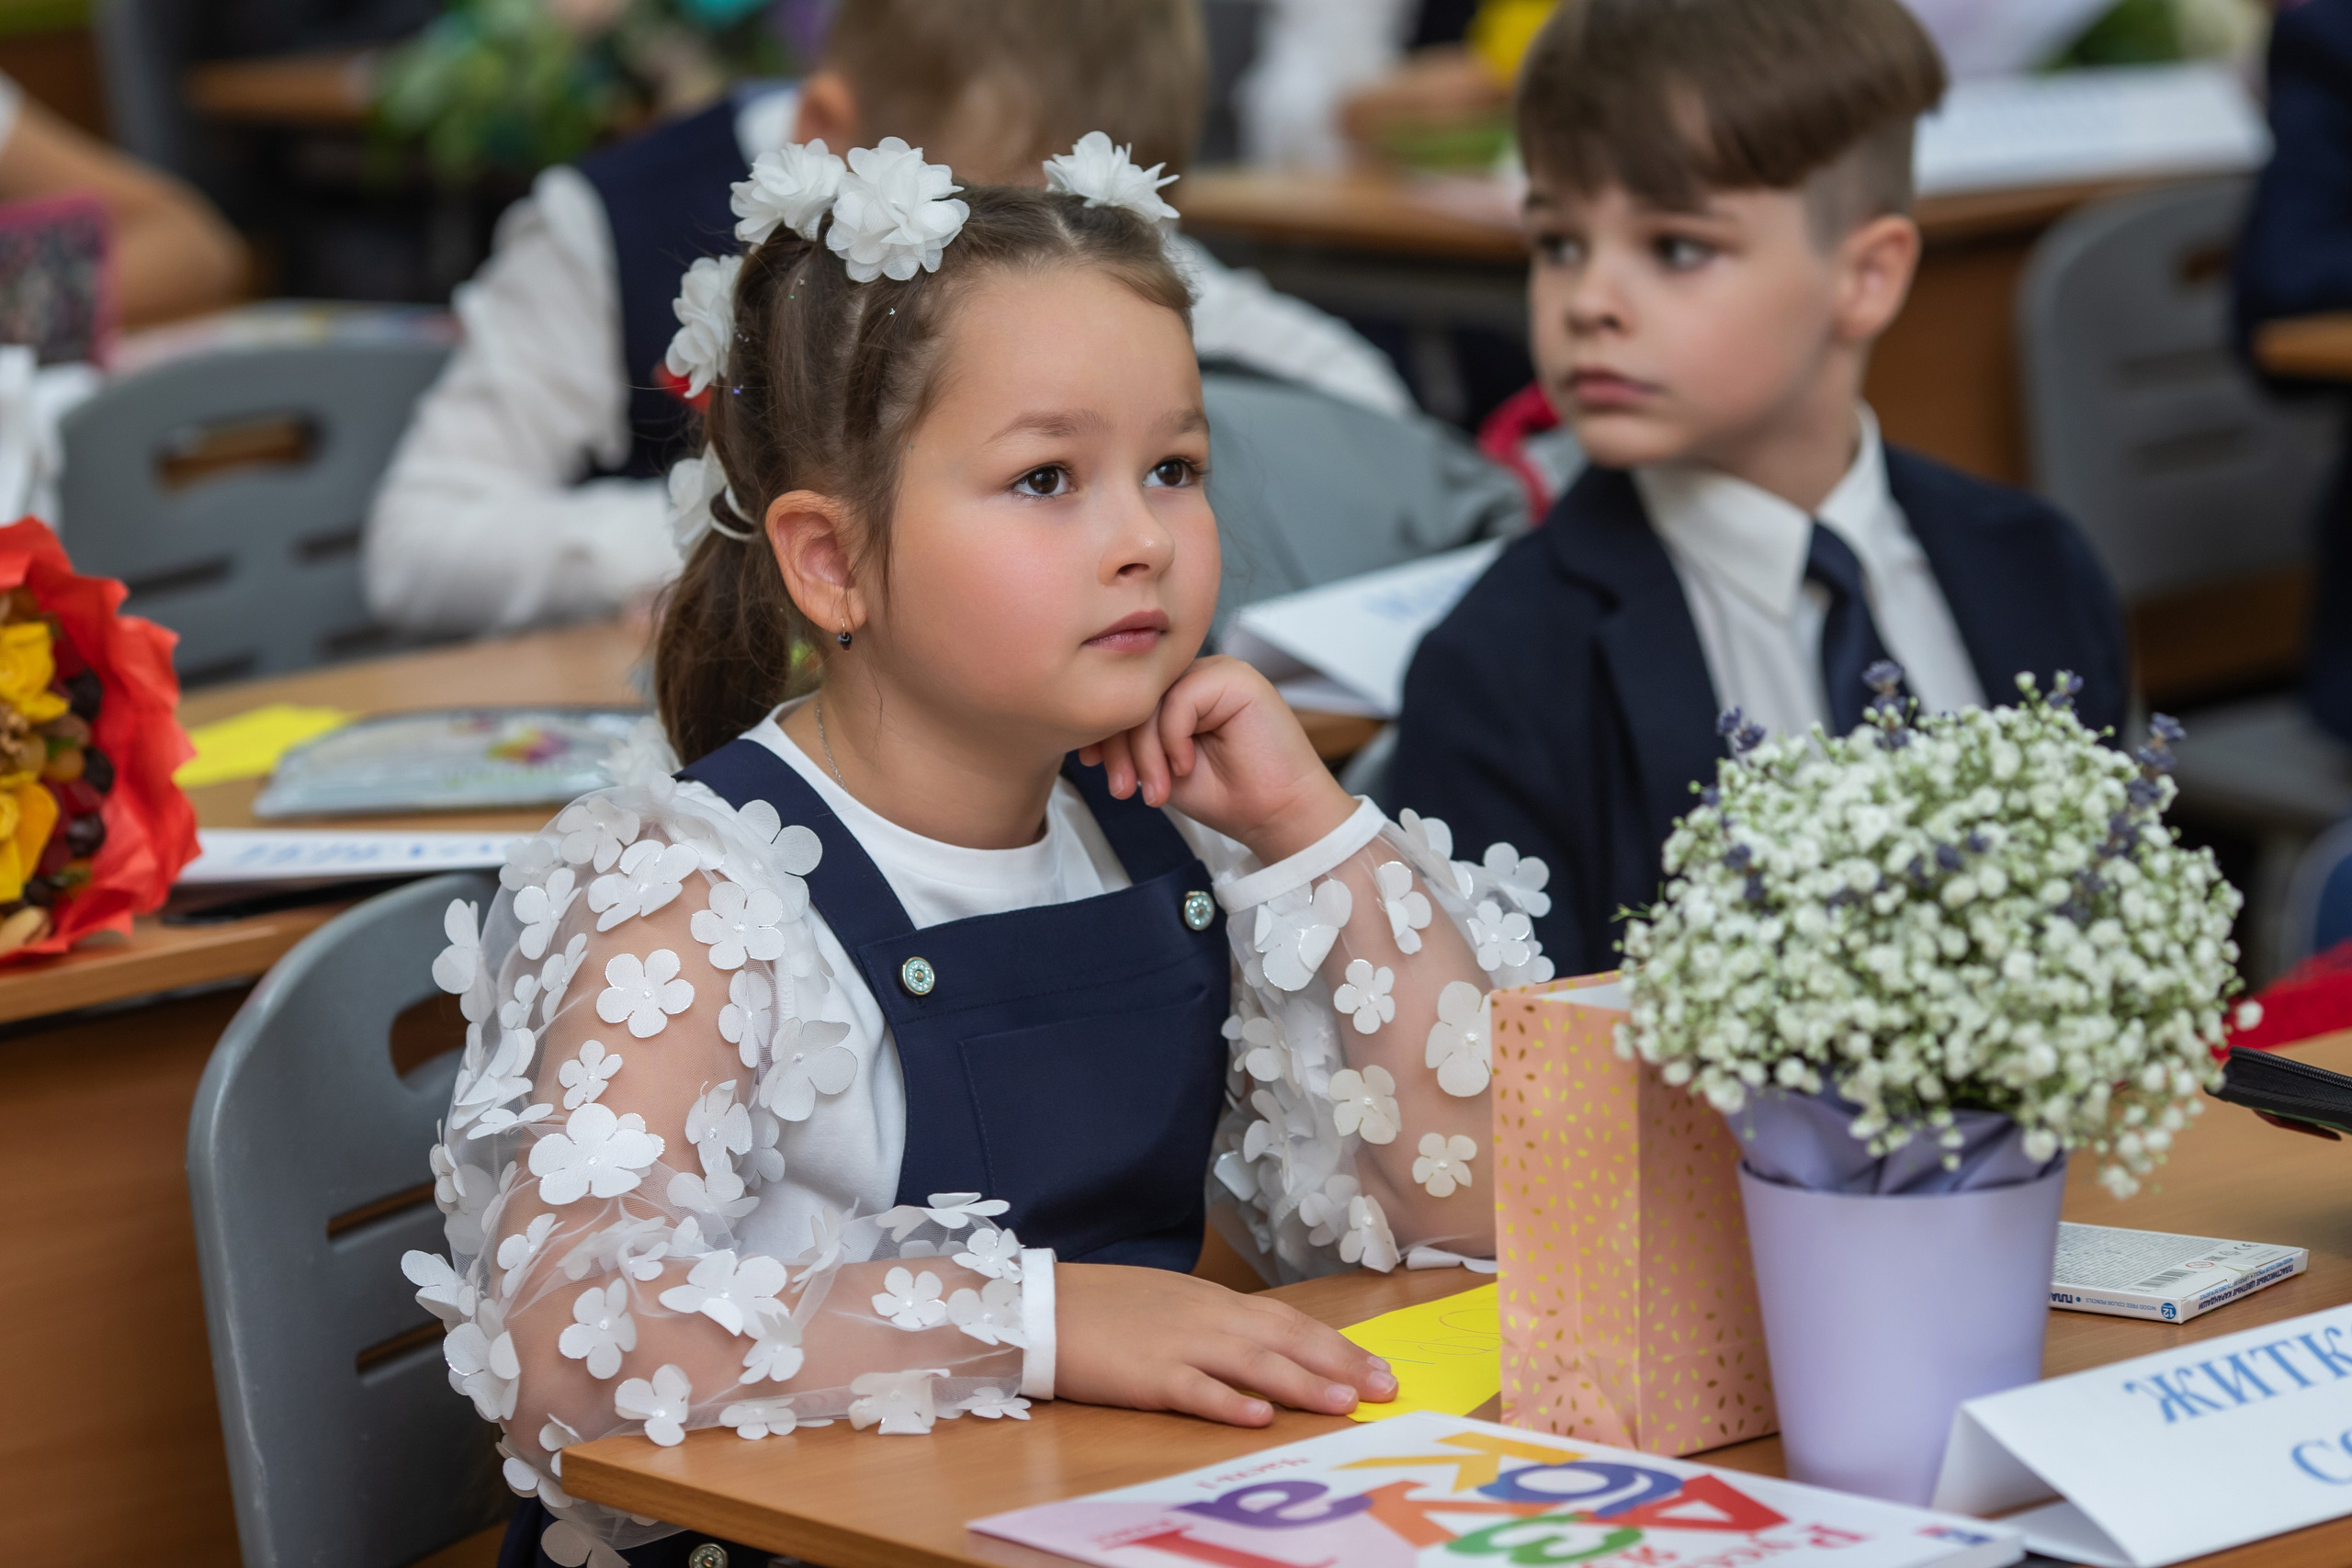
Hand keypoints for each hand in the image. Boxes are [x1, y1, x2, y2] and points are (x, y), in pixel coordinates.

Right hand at [1055, 1262, 1396, 1424]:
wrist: (1040, 1304)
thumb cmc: (1102, 1308)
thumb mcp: (1168, 1304)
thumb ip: (1212, 1323)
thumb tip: (1258, 1346)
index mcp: (1212, 1301)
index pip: (1288, 1321)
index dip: (1336, 1344)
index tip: (1376, 1365)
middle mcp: (1205, 1318)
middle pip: (1284, 1339)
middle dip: (1339, 1363)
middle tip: (1384, 1387)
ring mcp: (1177, 1345)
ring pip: (1252, 1363)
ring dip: (1301, 1383)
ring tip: (1343, 1402)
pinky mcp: (1146, 1374)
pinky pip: (1195, 1389)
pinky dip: (1229, 1403)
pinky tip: (1260, 1418)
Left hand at [1081, 656, 1354, 863]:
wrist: (1278, 816)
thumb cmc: (1230, 796)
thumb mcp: (1163, 768)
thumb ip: (1135, 742)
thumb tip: (1091, 726)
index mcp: (1184, 692)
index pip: (1129, 697)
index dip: (1105, 730)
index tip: (1092, 765)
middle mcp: (1200, 676)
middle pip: (1136, 695)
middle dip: (1120, 747)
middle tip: (1124, 789)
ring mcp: (1219, 673)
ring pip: (1153, 699)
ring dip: (1146, 752)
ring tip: (1157, 790)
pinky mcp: (1237, 679)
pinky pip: (1178, 700)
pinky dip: (1172, 739)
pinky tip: (1186, 766)